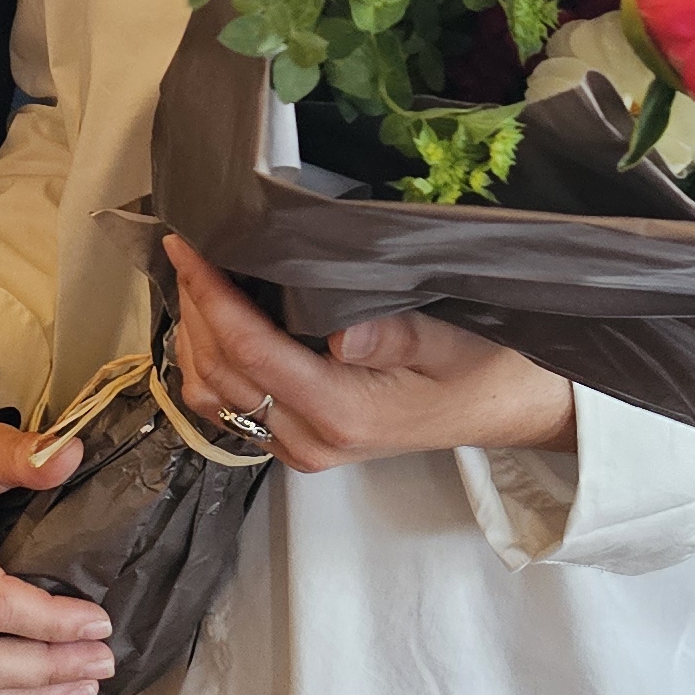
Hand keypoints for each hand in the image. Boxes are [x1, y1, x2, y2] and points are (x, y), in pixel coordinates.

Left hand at [163, 236, 574, 470]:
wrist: (509, 409)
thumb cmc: (485, 367)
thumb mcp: (451, 340)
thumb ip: (396, 335)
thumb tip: (342, 334)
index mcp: (343, 412)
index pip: (252, 352)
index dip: (211, 296)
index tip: (187, 245)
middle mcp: (312, 440)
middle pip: (222, 374)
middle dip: (195, 309)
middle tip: (185, 247)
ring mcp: (303, 449)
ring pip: (216, 397)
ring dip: (197, 338)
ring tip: (195, 277)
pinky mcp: (303, 444)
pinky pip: (234, 409)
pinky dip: (212, 363)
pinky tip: (217, 321)